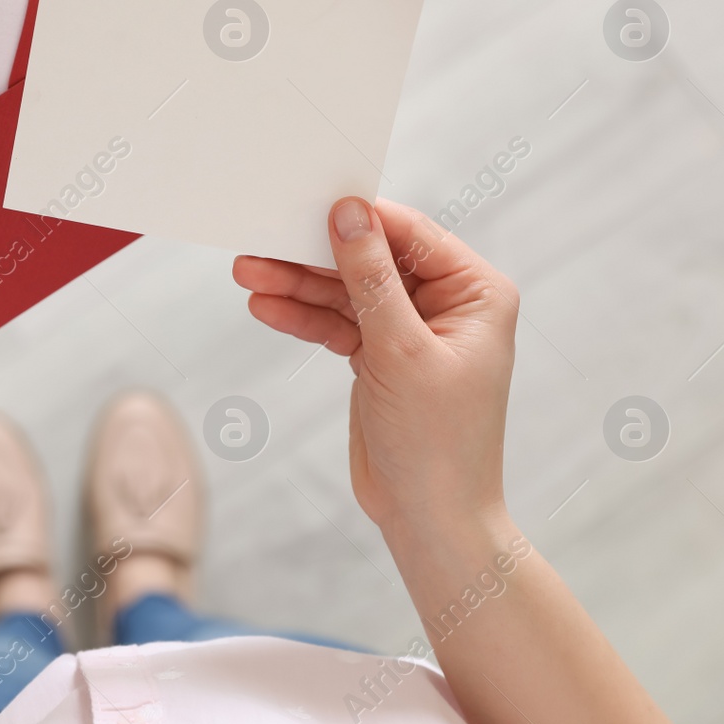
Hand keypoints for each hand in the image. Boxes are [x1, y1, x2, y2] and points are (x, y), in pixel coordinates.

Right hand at [232, 198, 517, 534]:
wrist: (430, 519)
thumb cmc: (439, 442)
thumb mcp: (401, 351)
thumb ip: (371, 279)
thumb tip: (350, 215)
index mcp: (476, 292)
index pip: (410, 235)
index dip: (360, 219)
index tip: (308, 204)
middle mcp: (447, 304)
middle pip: (371, 260)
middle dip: (314, 256)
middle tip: (261, 244)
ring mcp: (410, 330)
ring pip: (346, 292)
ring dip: (298, 285)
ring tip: (248, 274)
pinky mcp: (380, 356)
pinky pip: (336, 323)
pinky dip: (303, 317)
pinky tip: (266, 306)